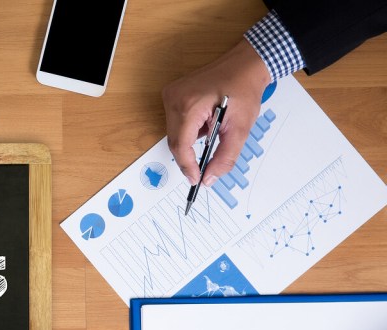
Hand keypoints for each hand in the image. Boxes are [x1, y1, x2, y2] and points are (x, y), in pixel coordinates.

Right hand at [162, 39, 271, 185]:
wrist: (245, 64)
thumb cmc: (244, 89)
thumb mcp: (240, 128)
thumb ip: (225, 157)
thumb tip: (209, 178)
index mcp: (190, 106)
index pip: (180, 145)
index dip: (187, 166)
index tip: (196, 179)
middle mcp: (174, 99)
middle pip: (174, 141)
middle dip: (188, 156)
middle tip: (203, 168)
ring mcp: (170, 95)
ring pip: (173, 133)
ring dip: (189, 142)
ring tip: (212, 135)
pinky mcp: (171, 94)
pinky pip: (174, 122)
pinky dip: (188, 131)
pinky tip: (206, 124)